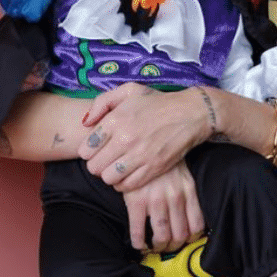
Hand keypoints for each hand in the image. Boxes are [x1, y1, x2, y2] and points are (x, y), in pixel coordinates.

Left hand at [80, 83, 214, 191]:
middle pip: (94, 167)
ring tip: (117, 167)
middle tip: (107, 159)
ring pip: (108, 179)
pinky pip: (127, 186)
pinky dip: (124, 183)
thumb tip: (85, 123)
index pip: (86, 149)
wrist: (191, 113)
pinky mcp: (153, 168)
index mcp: (116, 120)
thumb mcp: (129, 90)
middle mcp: (125, 139)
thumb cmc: (158, 102)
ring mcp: (140, 155)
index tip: (97, 148)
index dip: (89, 150)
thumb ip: (102, 102)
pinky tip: (129, 173)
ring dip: (110, 175)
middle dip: (97, 165)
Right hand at [122, 159, 205, 252]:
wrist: (142, 144)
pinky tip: (138, 243)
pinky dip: (138, 243)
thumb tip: (189, 216)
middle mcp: (175, 197)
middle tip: (166, 246)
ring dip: (157, 247)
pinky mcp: (136, 202)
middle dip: (173, 246)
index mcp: (188, 191)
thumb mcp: (183, 174)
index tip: (184, 240)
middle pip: (179, 235)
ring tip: (152, 246)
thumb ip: (187, 193)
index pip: (196, 225)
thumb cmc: (163, 162)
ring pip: (161, 237)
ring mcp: (156, 200)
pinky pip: (138, 231)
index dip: (190, 238)